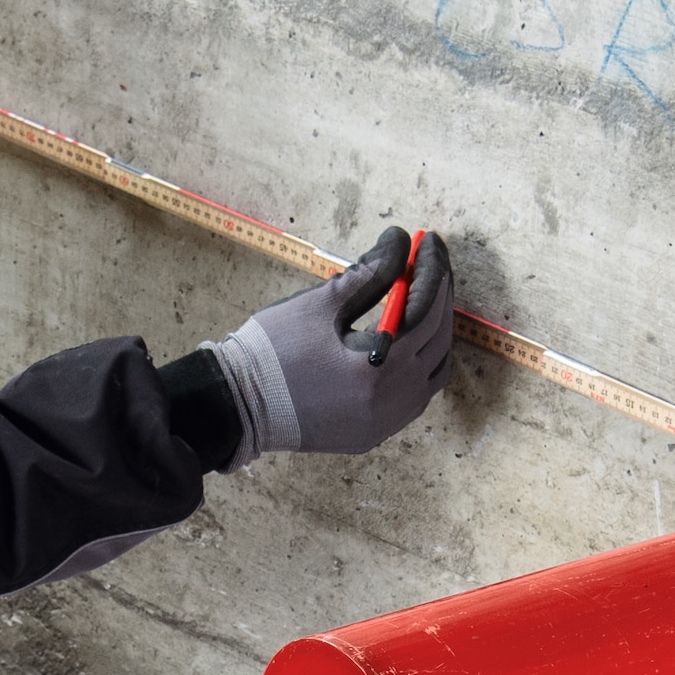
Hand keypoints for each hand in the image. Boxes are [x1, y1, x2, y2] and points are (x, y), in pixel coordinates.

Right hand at [206, 226, 457, 464]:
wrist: (236, 406)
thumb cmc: (272, 352)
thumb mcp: (321, 304)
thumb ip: (369, 272)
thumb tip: (400, 242)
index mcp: (382, 368)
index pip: (427, 311)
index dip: (433, 271)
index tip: (427, 241)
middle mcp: (393, 402)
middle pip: (438, 341)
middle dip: (437, 296)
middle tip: (427, 262)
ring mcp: (385, 423)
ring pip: (433, 372)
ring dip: (433, 332)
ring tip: (419, 297)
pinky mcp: (372, 433)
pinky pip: (413, 396)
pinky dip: (418, 363)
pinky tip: (405, 340)